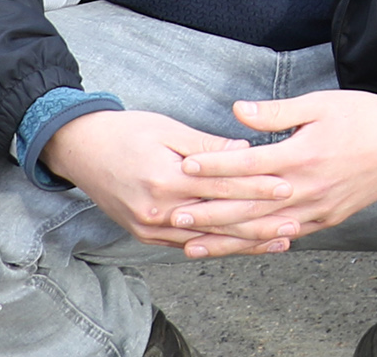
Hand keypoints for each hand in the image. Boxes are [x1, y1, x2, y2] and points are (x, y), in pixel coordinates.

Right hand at [40, 108, 287, 255]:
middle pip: (220, 220)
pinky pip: (187, 245)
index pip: (223, 188)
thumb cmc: (126, 131)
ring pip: (207, 240)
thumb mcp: (168, 129)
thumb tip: (246, 151)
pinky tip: (239, 246)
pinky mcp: (144, 232)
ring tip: (278, 241)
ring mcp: (149, 227)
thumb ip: (207, 146)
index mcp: (166, 180)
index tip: (288, 186)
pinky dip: (216, 246)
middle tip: (296, 222)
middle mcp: (158, 210)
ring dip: (244, 242)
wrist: (80, 149)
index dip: (258, 188)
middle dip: (261, 222)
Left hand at [162, 91, 376, 255]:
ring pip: (263, 230)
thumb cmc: (363, 115)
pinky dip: (260, 244)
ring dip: (226, 238)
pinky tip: (239, 248)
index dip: (214, 166)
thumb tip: (239, 111)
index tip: (185, 166)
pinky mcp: (327, 219)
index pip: (247, 165)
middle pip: (247, 206)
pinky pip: (287, 236)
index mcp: (302, 155)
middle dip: (208, 212)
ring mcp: (317, 208)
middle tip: (173, 216)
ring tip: (194, 243)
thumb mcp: (320, 103)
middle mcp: (306, 188)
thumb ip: (277, 111)